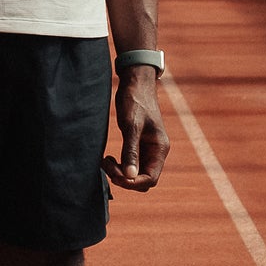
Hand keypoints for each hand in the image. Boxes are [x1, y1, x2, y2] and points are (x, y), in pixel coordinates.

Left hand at [104, 69, 167, 190]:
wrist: (136, 83)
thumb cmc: (136, 101)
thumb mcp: (131, 126)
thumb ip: (131, 151)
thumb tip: (129, 176)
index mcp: (160, 149)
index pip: (150, 179)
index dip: (132, 183)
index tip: (115, 175)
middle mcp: (156, 152)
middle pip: (143, 180)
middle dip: (124, 178)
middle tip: (107, 166)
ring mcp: (147, 150)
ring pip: (135, 174)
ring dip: (120, 172)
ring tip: (105, 161)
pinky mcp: (138, 145)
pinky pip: (130, 164)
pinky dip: (119, 166)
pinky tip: (108, 159)